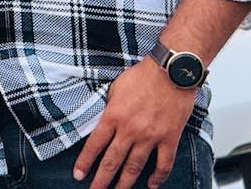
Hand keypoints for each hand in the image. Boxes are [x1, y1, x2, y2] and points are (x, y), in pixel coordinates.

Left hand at [74, 58, 196, 188]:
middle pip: (112, 161)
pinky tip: (152, 185)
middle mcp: (130, 130)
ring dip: (125, 183)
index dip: (85, 162)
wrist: (171, 72)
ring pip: (135, 167)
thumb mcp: (115, 88)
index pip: (94, 145)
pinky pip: (163, 164)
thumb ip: (109, 107)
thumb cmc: (143, 76)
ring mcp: (150, 137)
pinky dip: (158, 177)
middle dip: (101, 180)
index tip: (79, 175)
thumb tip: (103, 119)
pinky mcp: (169, 139)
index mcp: (113, 116)